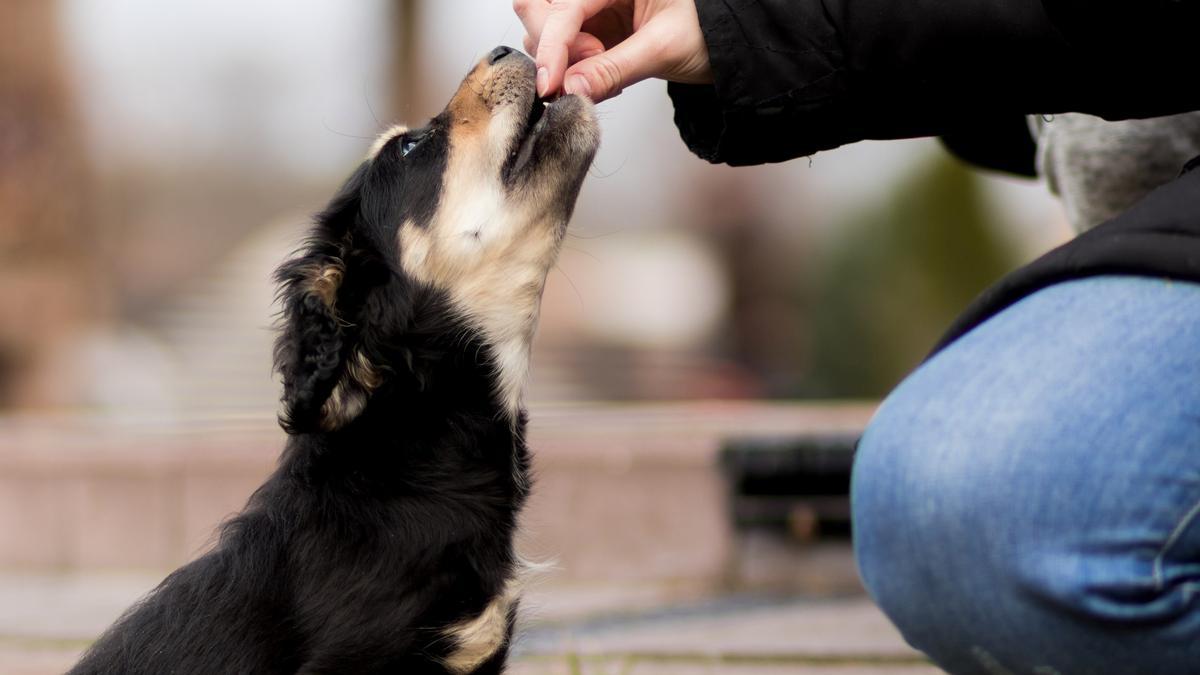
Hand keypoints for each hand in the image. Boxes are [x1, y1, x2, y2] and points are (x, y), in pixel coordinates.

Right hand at [514, 0, 712, 102]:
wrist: (730, 45)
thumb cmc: (709, 30)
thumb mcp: (663, 49)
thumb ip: (613, 69)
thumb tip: (571, 89)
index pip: (565, 7)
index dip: (552, 45)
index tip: (549, 84)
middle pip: (540, 7)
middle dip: (551, 44)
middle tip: (585, 70)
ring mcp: (595, 9)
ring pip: (547, 28)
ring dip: (562, 59)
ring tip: (602, 75)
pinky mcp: (596, 30)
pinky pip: (566, 49)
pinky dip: (574, 69)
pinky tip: (602, 79)